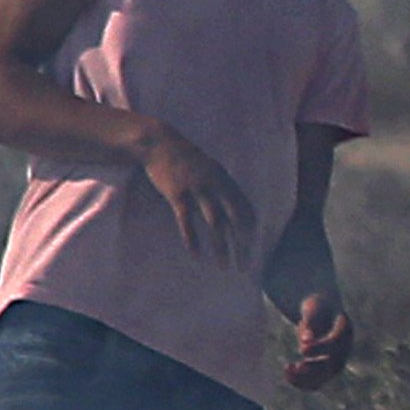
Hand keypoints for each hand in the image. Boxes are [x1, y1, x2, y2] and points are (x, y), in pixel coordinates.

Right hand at [129, 118, 250, 255]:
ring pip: (215, 224)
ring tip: (224, 266)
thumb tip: (234, 205)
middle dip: (243, 245)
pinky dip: (192, 239)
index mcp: (226, 181)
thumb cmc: (183, 158)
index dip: (251, 232)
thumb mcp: (209, 168)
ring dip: (221, 248)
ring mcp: (197, 189)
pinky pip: (187, 221)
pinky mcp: (177, 193)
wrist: (158, 142)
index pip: (246, 211)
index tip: (251, 250)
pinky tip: (196, 254)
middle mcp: (217, 185)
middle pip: (236, 220)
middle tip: (244, 266)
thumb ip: (222, 186)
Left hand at [284, 292, 357, 388]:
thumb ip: (310, 322)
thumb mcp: (313, 308)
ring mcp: (336, 360)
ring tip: (287, 369)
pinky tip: (287, 373)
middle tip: (293, 366)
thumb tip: (305, 340)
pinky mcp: (325, 368)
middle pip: (332, 365)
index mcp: (345, 331)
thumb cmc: (317, 306)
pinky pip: (316, 382)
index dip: (319, 348)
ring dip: (305, 379)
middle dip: (313, 368)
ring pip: (324, 378)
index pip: (335, 344)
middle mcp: (344, 349)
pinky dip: (302, 382)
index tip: (301, 349)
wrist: (322, 311)